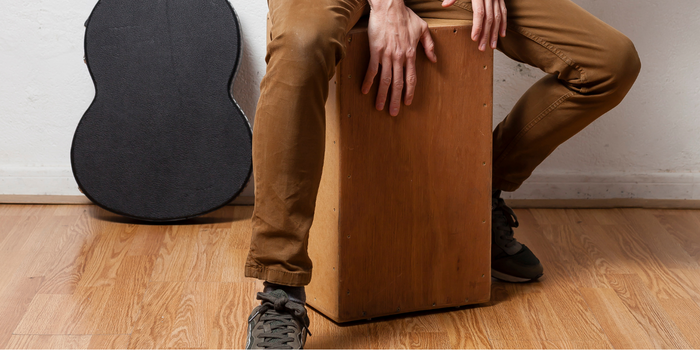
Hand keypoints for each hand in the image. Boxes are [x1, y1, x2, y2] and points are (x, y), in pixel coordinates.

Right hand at [362, 1, 436, 116]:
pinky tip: (364, 90)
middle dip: (395, 100)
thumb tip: (434, 59)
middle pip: (397, 83)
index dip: (409, 92)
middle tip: (392, 113)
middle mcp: (399, 58)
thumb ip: (429, 45)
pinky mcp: (375, 51)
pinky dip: (368, 81)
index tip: (407, 103)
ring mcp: (387, 56)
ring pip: (385, 80)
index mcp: (411, 54)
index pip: (411, 78)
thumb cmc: (405, 16)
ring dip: (382, 95)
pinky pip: (372, 70)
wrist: (389, 7)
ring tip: (379, 107)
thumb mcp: (423, 29)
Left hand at [442, 0, 506, 50]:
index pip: (480, 13)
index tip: (474, 38)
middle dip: (486, 34)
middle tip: (482, 48)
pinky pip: (504, 12)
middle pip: (490, 18)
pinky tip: (501, 34)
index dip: (478, 26)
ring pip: (498, 18)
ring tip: (491, 46)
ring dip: (495, 33)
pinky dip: (504, 24)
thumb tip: (444, 4)